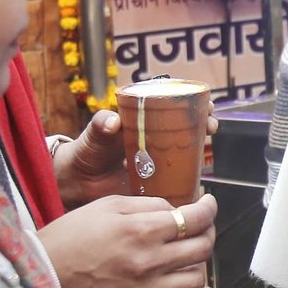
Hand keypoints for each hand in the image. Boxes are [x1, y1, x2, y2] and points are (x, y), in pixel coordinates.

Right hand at [39, 192, 216, 287]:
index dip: (209, 209)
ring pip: (196, 280)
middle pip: (201, 248)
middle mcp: (148, 262)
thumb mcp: (106, 206)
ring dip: (201, 266)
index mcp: (141, 230)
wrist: (39, 277)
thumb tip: (177, 211)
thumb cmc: (68, 237)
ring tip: (192, 258)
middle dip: (207, 233)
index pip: (195, 219)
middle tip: (200, 229)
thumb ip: (147, 205)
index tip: (208, 204)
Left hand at [55, 109, 218, 208]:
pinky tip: (201, 171)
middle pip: (186, 126)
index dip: (191, 102)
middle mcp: (153, 139)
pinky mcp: (157, 182)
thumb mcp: (93, 137)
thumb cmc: (85, 154)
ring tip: (209, 137)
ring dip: (202, 143)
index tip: (203, 103)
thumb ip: (100, 126)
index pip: (172, 106)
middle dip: (203, 121)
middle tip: (210, 123)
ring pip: (187, 149)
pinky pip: (179, 176)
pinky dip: (192, 174)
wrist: (76, 185)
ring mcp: (157, 161)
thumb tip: (111, 122)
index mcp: (141, 123)